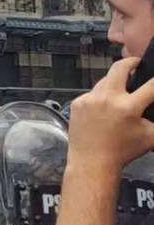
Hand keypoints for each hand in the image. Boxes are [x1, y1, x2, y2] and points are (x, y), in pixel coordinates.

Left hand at [67, 57, 153, 171]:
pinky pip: (92, 93)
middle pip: (120, 67)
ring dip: (115, 83)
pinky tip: (104, 109)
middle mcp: (107, 99)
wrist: (91, 161)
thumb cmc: (121, 151)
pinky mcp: (77, 103)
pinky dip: (100, 97)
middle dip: (131, 62)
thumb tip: (153, 108)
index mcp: (127, 107)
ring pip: (105, 80)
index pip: (151, 85)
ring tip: (121, 93)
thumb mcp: (150, 136)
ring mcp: (89, 99)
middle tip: (136, 64)